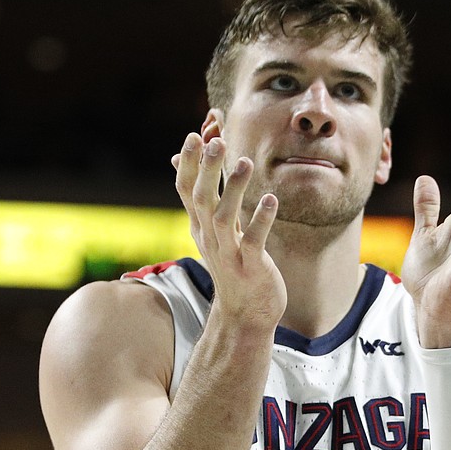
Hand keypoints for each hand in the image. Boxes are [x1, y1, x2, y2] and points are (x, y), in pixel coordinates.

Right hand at [173, 133, 285, 330]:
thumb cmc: (233, 266)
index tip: (194, 135)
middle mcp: (209, 238)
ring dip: (233, 190)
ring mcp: (229, 254)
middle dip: (208, 169)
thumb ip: (204, 199)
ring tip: (246, 163)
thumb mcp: (213, 232)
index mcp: (200, 226)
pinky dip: (261, 220)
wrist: (245, 314)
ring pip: (225, 219)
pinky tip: (271, 199)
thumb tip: (179, 163)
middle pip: (202, 199)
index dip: (188, 163)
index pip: (185, 190)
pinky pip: (253, 242)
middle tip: (217, 141)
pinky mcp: (251, 268)